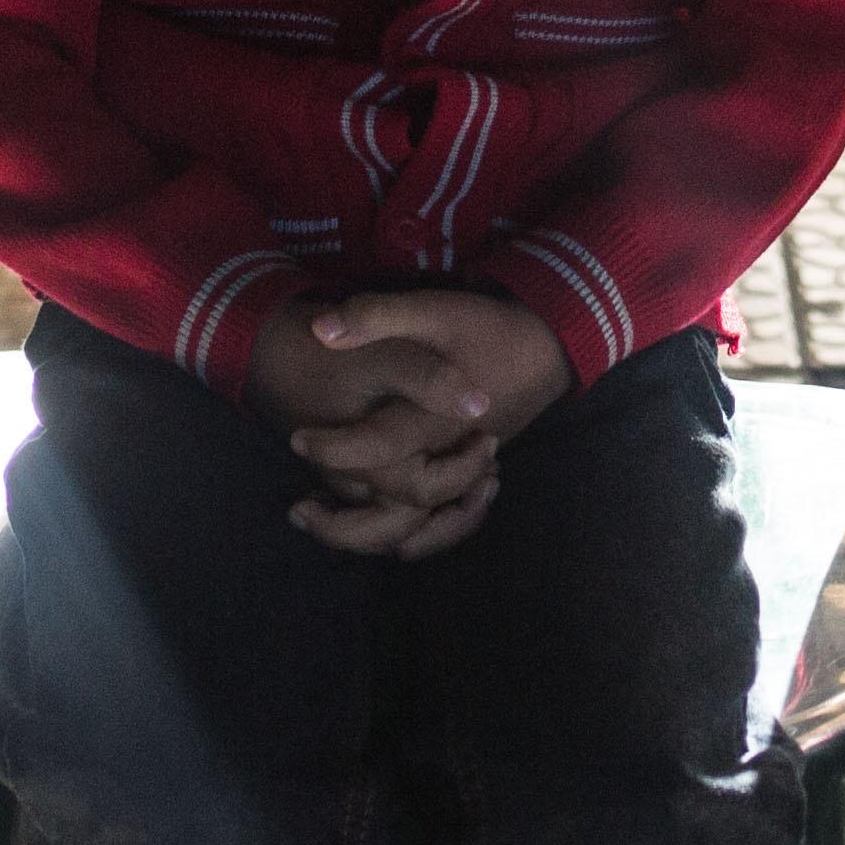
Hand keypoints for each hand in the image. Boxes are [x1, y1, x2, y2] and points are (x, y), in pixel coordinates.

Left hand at [256, 290, 574, 554]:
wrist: (548, 347)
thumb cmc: (488, 328)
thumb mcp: (433, 309)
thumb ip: (378, 317)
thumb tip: (321, 329)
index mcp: (433, 421)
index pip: (377, 449)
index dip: (333, 450)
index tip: (296, 440)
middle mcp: (447, 455)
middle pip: (398, 508)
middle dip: (346, 520)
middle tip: (297, 508)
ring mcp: (460, 469)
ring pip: (420, 524)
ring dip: (371, 535)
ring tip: (323, 525)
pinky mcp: (465, 471)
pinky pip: (440, 520)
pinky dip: (409, 534)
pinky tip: (375, 527)